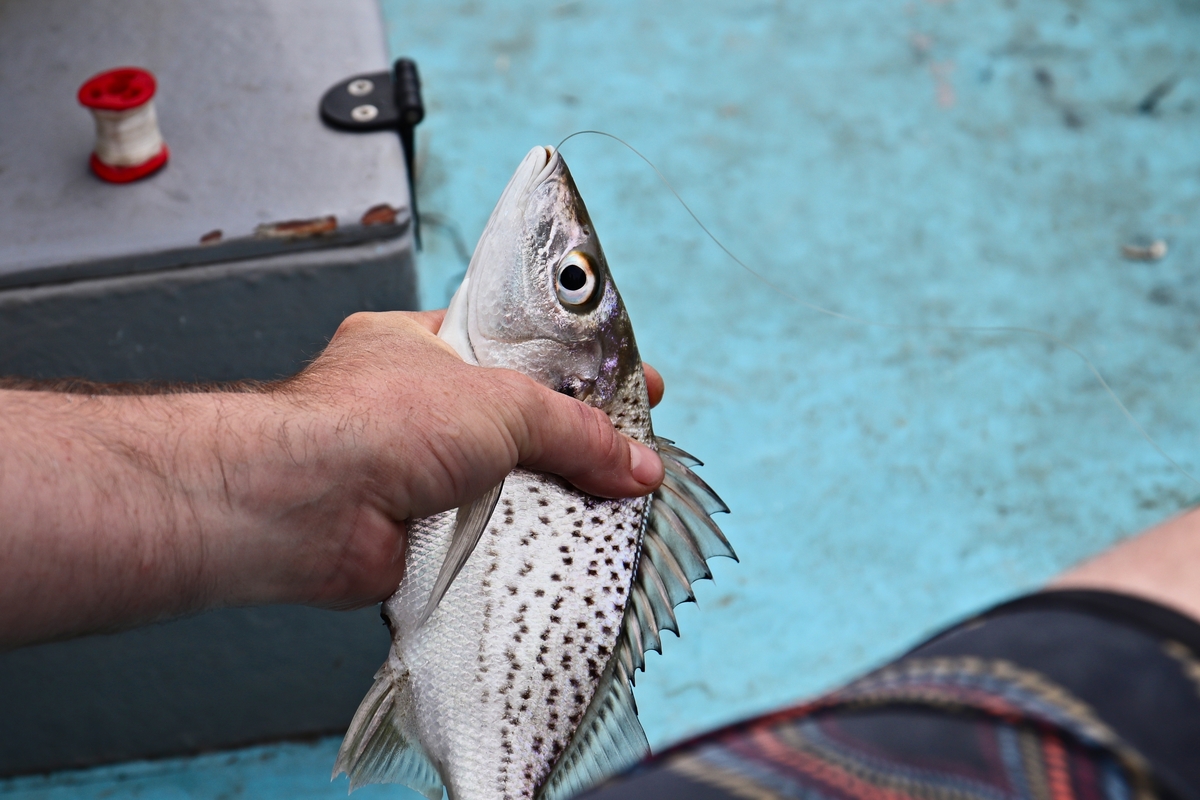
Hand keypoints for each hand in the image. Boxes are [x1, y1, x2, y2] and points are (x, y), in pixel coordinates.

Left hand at [251, 310, 665, 609]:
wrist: (308, 505)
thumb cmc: (378, 421)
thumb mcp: (503, 402)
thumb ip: (576, 430)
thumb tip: (638, 464)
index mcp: (423, 346)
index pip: (515, 348)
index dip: (575, 366)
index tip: (630, 381)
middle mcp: (415, 405)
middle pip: (516, 420)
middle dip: (570, 438)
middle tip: (631, 452)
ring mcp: (413, 470)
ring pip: (505, 481)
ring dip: (548, 495)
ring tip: (611, 503)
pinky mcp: (417, 530)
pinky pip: (487, 535)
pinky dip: (520, 543)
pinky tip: (561, 547)